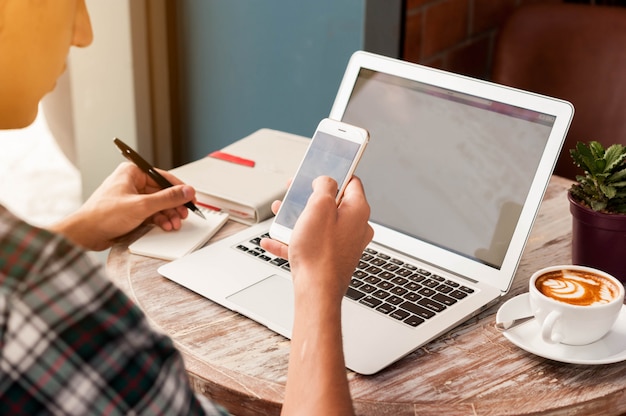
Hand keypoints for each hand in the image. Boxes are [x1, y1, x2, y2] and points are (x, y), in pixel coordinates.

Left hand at [50, 162, 197, 250]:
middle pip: (162, 192)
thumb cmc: (102, 215)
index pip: (163, 177)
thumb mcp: (141, 206)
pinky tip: (165, 226)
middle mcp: (131, 182)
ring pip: (157, 204)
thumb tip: (186, 191)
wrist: (85, 234)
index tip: (191, 197)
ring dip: (167, 214)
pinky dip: (159, 219)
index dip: (179, 188)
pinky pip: (150, 212)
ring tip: (174, 223)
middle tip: (183, 214)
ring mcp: (130, 197)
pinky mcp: (129, 211)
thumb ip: (167, 198)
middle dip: (173, 205)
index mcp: (132, 172)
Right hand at [264, 176, 372, 301]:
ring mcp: (344, 244)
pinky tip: (274, 241)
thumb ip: (323, 186)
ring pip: (319, 224)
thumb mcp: (318, 207)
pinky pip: (311, 243)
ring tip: (279, 218)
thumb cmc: (319, 253)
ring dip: (298, 218)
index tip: (318, 173)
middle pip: (332, 204)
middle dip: (308, 199)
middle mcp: (355, 227)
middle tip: (293, 196)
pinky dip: (294, 240)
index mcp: (358, 211)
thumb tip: (326, 181)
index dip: (333, 175)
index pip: (351, 182)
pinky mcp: (331, 259)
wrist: (316, 292)